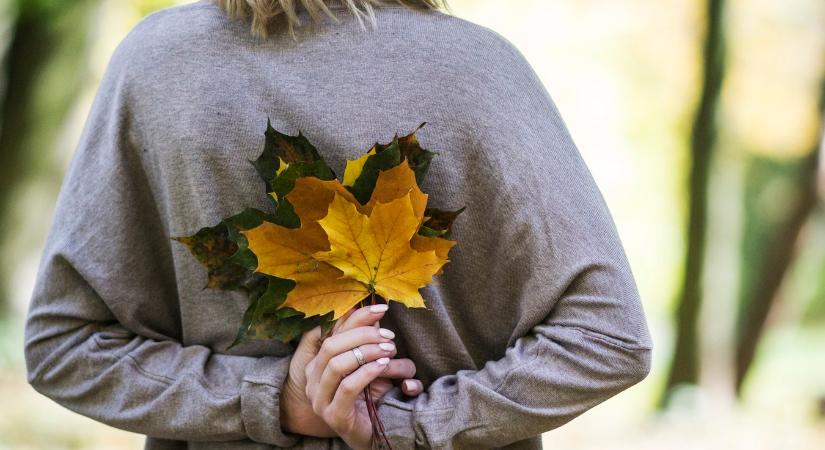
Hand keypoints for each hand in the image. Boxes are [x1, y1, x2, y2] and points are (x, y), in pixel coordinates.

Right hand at [304, 304, 417, 449]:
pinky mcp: (333, 415)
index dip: (357, 317)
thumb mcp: (369, 363)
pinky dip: (367, 372)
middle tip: (388, 336)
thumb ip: (367, 341)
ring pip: (337, 364)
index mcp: (318, 362)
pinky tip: (383, 366)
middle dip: (363, 335)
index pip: (334, 331)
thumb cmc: (370, 395)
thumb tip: (374, 310)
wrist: (372, 433)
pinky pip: (347, 387)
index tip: (382, 308)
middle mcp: (313, 379)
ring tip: (389, 350)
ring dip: (366, 352)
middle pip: (332, 345)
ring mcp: (319, 398)